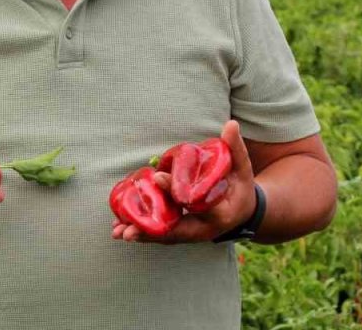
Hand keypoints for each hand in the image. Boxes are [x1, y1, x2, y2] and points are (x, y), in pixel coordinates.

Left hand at [111, 120, 256, 243]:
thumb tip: (230, 124)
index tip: (158, 176)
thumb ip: (236, 149)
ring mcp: (192, 234)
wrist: (243, 212)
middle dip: (151, 230)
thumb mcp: (243, 169)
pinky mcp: (182, 233)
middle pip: (176, 231)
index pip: (198, 204)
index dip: (178, 190)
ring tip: (118, 232)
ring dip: (142, 234)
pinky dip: (143, 232)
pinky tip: (120, 230)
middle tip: (128, 229)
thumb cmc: (241, 188)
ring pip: (165, 236)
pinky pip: (161, 233)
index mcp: (221, 214)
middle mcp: (205, 229)